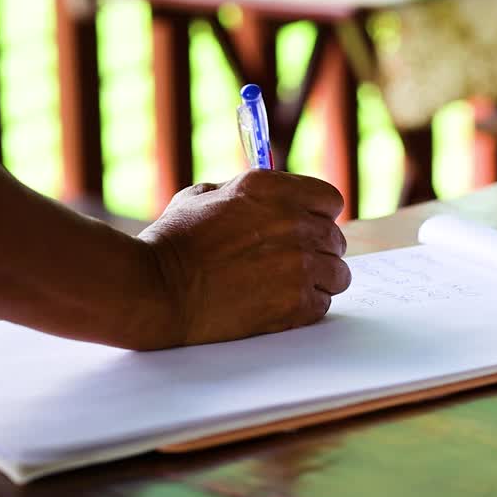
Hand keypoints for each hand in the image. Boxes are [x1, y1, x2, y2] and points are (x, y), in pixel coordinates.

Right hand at [138, 170, 350, 346]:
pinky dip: (307, 307)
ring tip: (288, 287)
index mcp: (271, 189)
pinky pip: (323, 304)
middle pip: (336, 238)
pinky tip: (280, 305)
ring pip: (338, 273)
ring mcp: (299, 264)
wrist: (158, 290)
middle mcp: (293, 222)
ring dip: (319, 280)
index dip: (318, 215)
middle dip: (317, 250)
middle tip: (290, 263)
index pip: (329, 199)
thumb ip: (245, 193)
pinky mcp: (298, 302)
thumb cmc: (172, 242)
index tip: (307, 227)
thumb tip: (269, 199)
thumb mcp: (204, 196)